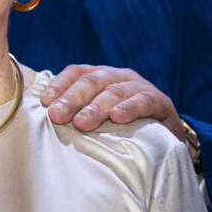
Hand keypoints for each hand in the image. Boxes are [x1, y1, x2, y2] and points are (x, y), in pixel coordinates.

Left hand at [41, 64, 186, 139]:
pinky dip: (129, 108)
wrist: (166, 140)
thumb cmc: (123, 129)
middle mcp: (119, 76)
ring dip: (97, 107)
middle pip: (93, 81)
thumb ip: (75, 116)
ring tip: (82, 123)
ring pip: (115, 91)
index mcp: (101, 76)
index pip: (77, 72)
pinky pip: (143, 101)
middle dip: (73, 98)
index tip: (45, 101)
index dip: (60, 84)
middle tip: (57, 116)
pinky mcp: (160, 102)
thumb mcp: (98, 119)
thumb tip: (45, 122)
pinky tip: (117, 117)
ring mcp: (140, 87)